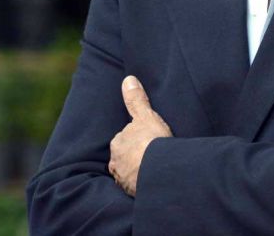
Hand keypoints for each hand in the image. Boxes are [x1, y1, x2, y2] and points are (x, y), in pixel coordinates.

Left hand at [109, 75, 171, 195]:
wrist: (159, 171)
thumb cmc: (152, 141)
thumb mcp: (146, 116)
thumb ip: (136, 99)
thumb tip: (128, 79)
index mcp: (117, 143)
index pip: (124, 140)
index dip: (135, 140)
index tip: (145, 142)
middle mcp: (115, 162)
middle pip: (124, 158)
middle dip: (133, 158)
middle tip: (150, 157)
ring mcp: (123, 180)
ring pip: (128, 173)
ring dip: (137, 173)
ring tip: (152, 171)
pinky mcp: (132, 194)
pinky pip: (135, 188)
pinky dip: (142, 186)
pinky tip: (151, 183)